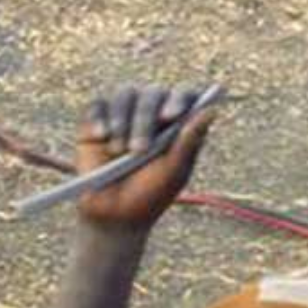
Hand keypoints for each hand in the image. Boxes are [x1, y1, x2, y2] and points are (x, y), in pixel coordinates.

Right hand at [73, 85, 219, 232]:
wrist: (111, 214)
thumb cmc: (149, 194)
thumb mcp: (173, 172)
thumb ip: (189, 141)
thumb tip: (212, 110)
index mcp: (177, 123)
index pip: (184, 96)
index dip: (179, 99)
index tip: (171, 116)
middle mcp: (151, 112)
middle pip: (152, 93)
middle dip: (144, 119)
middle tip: (138, 150)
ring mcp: (122, 113)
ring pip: (124, 95)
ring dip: (121, 121)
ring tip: (118, 151)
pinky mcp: (95, 120)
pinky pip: (97, 105)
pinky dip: (99, 118)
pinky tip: (101, 137)